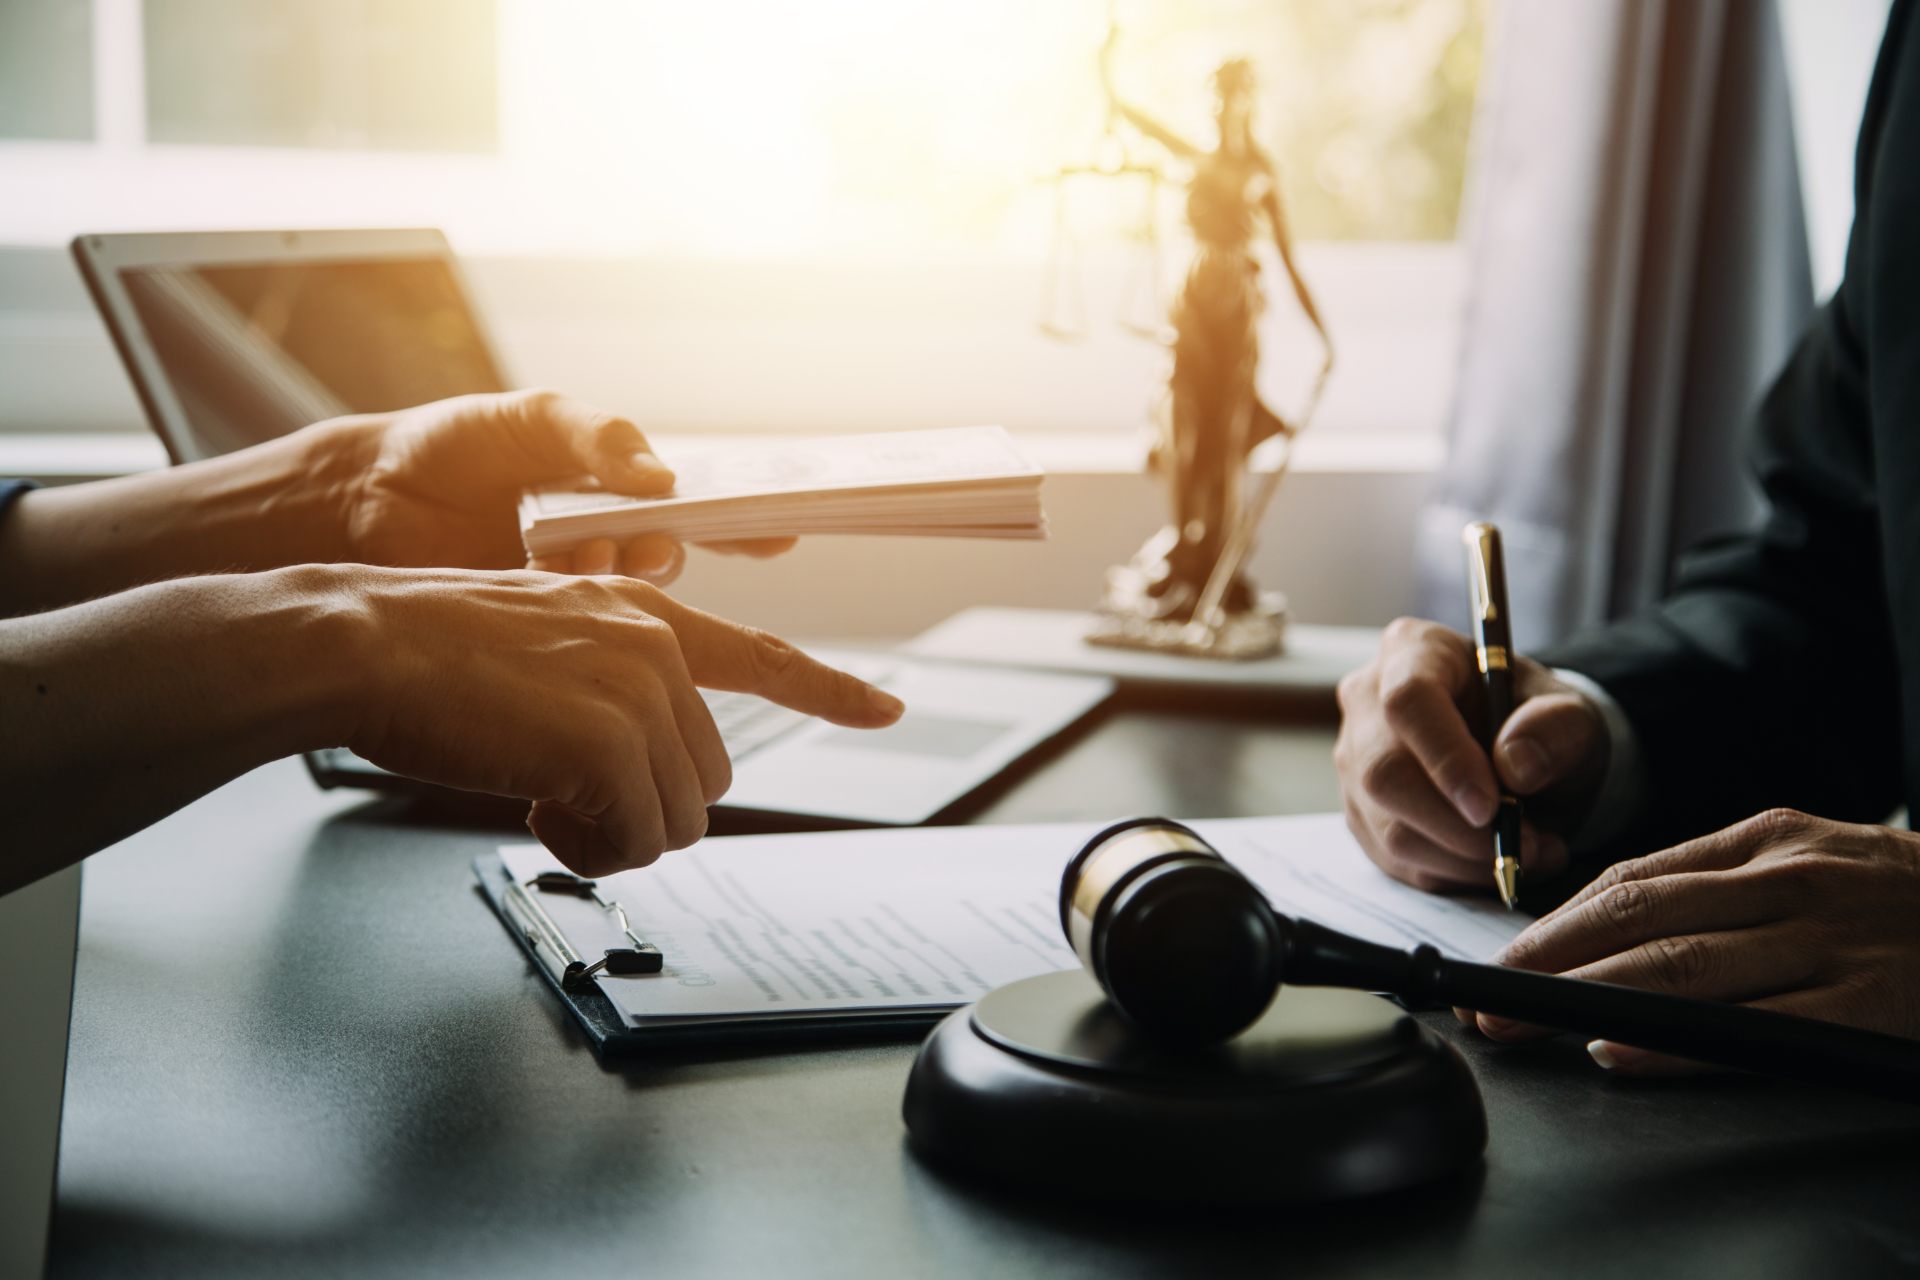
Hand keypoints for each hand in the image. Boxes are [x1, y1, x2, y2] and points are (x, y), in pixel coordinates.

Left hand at [332, 389, 794, 584]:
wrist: (362, 498)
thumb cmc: (450, 445)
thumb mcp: (532, 417)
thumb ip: (598, 436)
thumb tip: (664, 474)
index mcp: (619, 488)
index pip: (701, 507)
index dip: (747, 521)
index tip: (787, 529)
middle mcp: (609, 539)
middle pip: (675, 553)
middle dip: (677, 546)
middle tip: (658, 537)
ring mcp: (576, 585)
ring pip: (630, 590)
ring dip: (618, 567)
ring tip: (579, 544)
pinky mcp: (539, 623)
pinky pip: (579, 622)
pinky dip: (574, 597)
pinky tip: (546, 571)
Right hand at [334, 565, 902, 873]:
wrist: (363, 643)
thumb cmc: (428, 656)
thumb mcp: (544, 653)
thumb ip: (610, 694)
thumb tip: (641, 772)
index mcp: (646, 619)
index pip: (763, 657)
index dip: (831, 689)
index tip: (889, 707)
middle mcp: (656, 647)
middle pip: (708, 774)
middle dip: (646, 809)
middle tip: (567, 801)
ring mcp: (638, 691)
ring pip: (682, 816)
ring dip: (616, 834)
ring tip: (546, 801)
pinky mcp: (607, 741)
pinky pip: (639, 837)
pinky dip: (591, 849)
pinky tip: (538, 812)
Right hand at [1334, 617, 1609, 891]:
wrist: (1526, 755)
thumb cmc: (1540, 722)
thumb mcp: (1571, 714)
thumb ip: (1554, 729)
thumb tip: (1515, 767)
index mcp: (1414, 651)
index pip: (1408, 700)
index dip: (1445, 757)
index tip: (1491, 805)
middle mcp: (1368, 701)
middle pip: (1385, 773)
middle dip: (1457, 826)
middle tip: (1522, 843)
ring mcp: (1355, 760)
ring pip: (1390, 828)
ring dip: (1465, 857)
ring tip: (1527, 851)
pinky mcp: (1361, 813)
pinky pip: (1397, 861)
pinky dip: (1454, 873)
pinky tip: (1492, 858)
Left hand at [1474, 809, 1919, 1073]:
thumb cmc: (1905, 898)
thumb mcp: (1816, 859)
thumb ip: (1723, 880)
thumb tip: (1614, 913)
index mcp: (1769, 839)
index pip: (1634, 879)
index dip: (1555, 923)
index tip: (1500, 960)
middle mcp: (1792, 880)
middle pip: (1638, 916)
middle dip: (1547, 959)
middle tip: (1485, 997)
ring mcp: (1832, 940)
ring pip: (1682, 965)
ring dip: (1586, 998)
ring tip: (1524, 1023)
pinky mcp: (1871, 1003)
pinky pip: (1755, 1025)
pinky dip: (1677, 1039)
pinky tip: (1622, 1050)